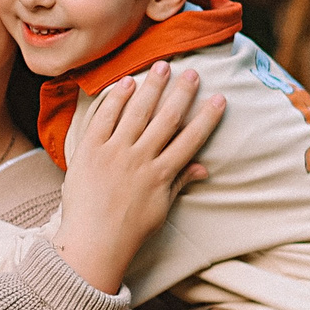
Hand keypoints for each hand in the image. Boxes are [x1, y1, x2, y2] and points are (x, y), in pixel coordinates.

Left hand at [56, 66, 223, 293]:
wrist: (92, 243)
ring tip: (162, 66)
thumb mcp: (160, 208)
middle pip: (166, 119)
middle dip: (181, 93)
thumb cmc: (128, 230)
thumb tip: (203, 167)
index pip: (190, 139)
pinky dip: (115, 100)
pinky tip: (126, 83)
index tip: (219, 98)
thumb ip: (178, 182)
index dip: (206, 117)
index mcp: (161, 175)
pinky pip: (104, 119)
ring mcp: (114, 154)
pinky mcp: (90, 152)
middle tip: (193, 71)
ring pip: (137, 113)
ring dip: (151, 87)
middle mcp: (140, 160)